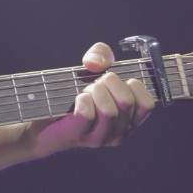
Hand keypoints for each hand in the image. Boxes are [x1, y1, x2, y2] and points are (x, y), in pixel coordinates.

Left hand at [31, 42, 154, 156]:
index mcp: (130, 119)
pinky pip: (87, 115)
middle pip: (127, 102)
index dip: (134, 85)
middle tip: (95, 83)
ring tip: (85, 91)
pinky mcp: (78, 136)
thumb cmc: (75, 92)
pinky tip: (77, 98)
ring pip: (109, 111)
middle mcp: (119, 132)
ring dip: (95, 91)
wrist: (45, 117)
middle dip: (110, 82)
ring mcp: (99, 138)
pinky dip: (82, 100)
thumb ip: (101, 54)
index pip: (147, 104)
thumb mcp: (92, 68)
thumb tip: (97, 63)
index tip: (119, 80)